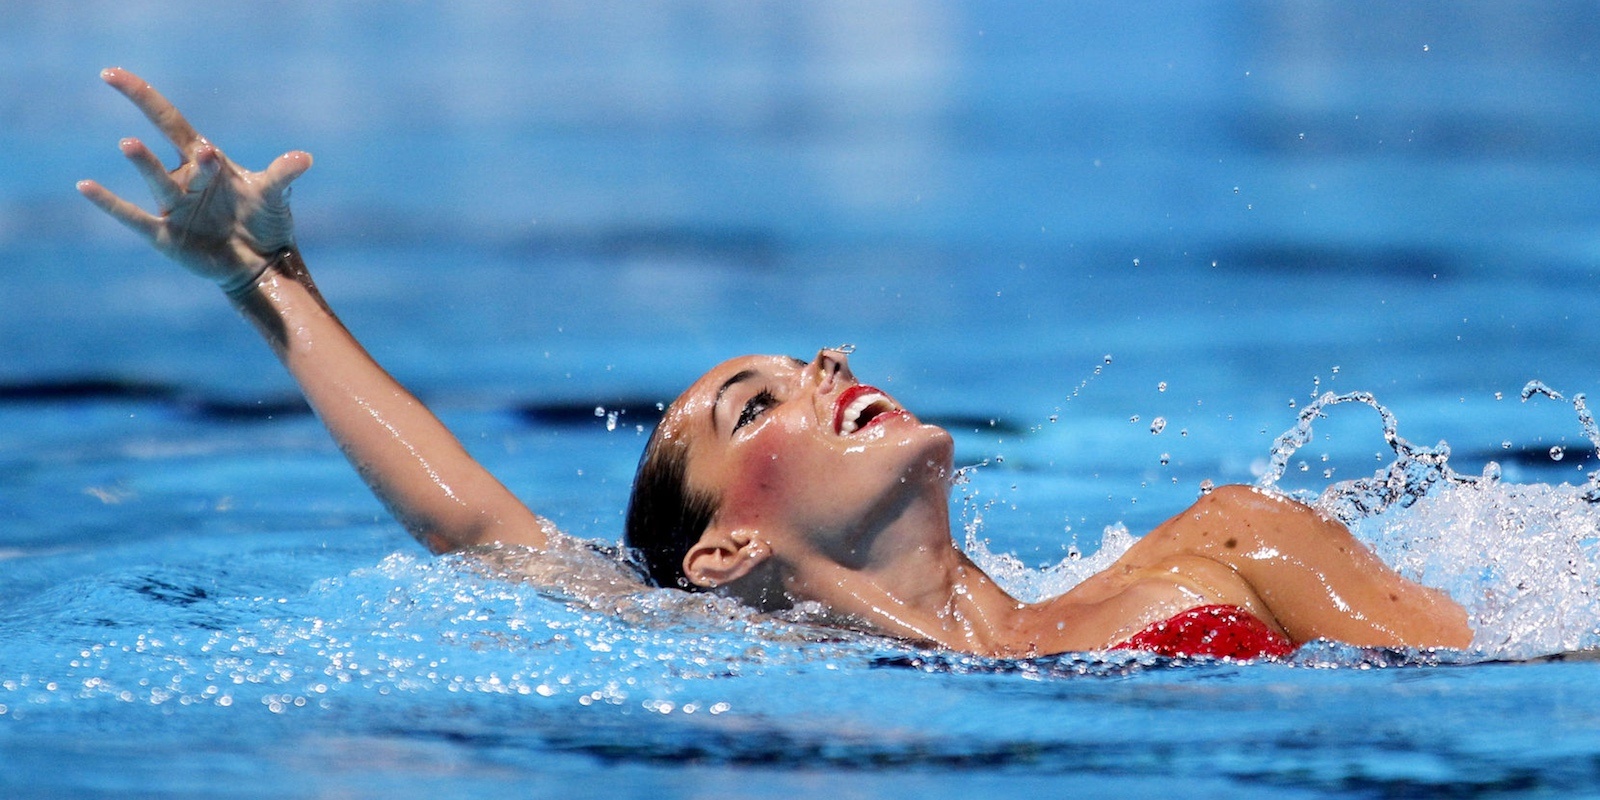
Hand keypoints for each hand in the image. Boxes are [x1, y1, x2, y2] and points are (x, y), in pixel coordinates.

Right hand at [78, 68, 312, 293]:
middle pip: (168, 153)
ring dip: (145, 163)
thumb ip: (283, 174)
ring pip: (157, 181)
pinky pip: (132, 216)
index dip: (142, 97)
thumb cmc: (263, 220)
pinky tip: (85, 186)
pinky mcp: (166, 235)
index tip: (112, 74)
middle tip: (202, 150)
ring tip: (129, 143)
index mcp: (204, 160)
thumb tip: (304, 158)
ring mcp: (174, 207)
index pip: (169, 120)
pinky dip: (110, 203)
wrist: (261, 262)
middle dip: (176, 146)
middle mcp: (183, 179)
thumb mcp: (274, 195)